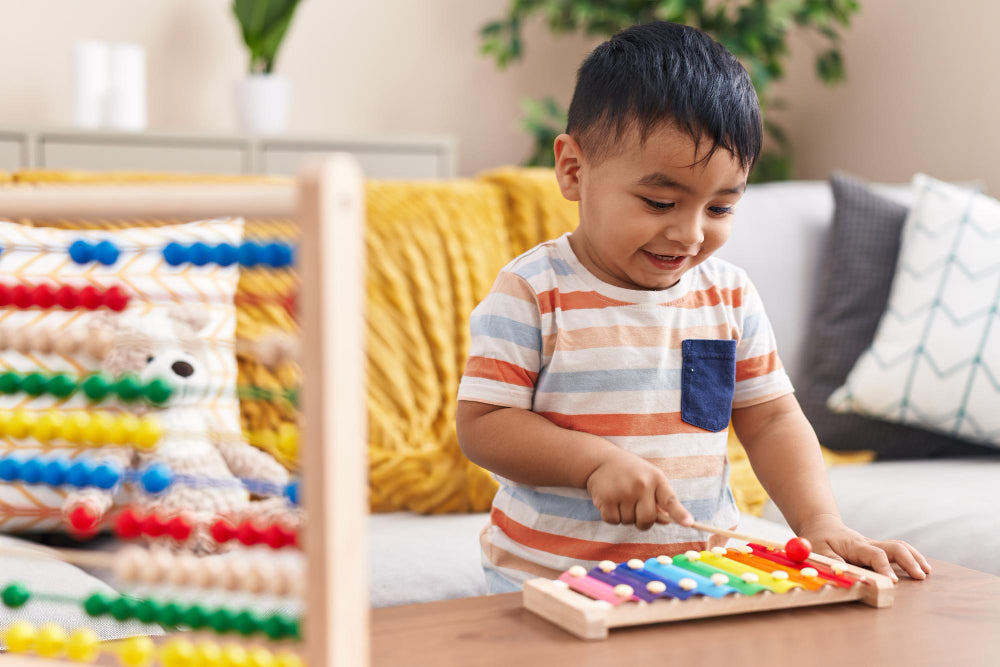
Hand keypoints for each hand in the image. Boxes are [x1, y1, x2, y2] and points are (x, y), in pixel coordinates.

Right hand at [585, 447, 692, 529]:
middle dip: (643, 521)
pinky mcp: (606, 499)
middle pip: (647, 519)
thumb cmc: (631, 472)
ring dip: (625, 516)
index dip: (679, 514)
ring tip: (621, 499)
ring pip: (629, 522)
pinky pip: (614, 521)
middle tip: (636, 510)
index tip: (689, 524)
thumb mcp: (649, 478)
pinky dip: (612, 517)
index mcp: (656, 479)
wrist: (601, 460)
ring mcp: (623, 492)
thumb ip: (660, 499)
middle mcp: (641, 484)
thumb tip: (667, 521)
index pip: (670, 500)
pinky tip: (611, 502)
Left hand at [796, 513, 930, 581]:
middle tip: (921, 576)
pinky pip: (897, 550)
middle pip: (894, 548)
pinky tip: (921, 567)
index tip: (893, 581)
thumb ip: (831, 562)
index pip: (874, 555)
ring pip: (899, 547)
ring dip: (914, 558)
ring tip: (926, 572)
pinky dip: (911, 557)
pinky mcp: (877, 550)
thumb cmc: (819, 539)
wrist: (823, 526)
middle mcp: (868, 544)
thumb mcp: (818, 550)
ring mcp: (875, 546)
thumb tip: (842, 573)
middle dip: (909, 561)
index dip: (884, 567)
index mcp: (855, 545)